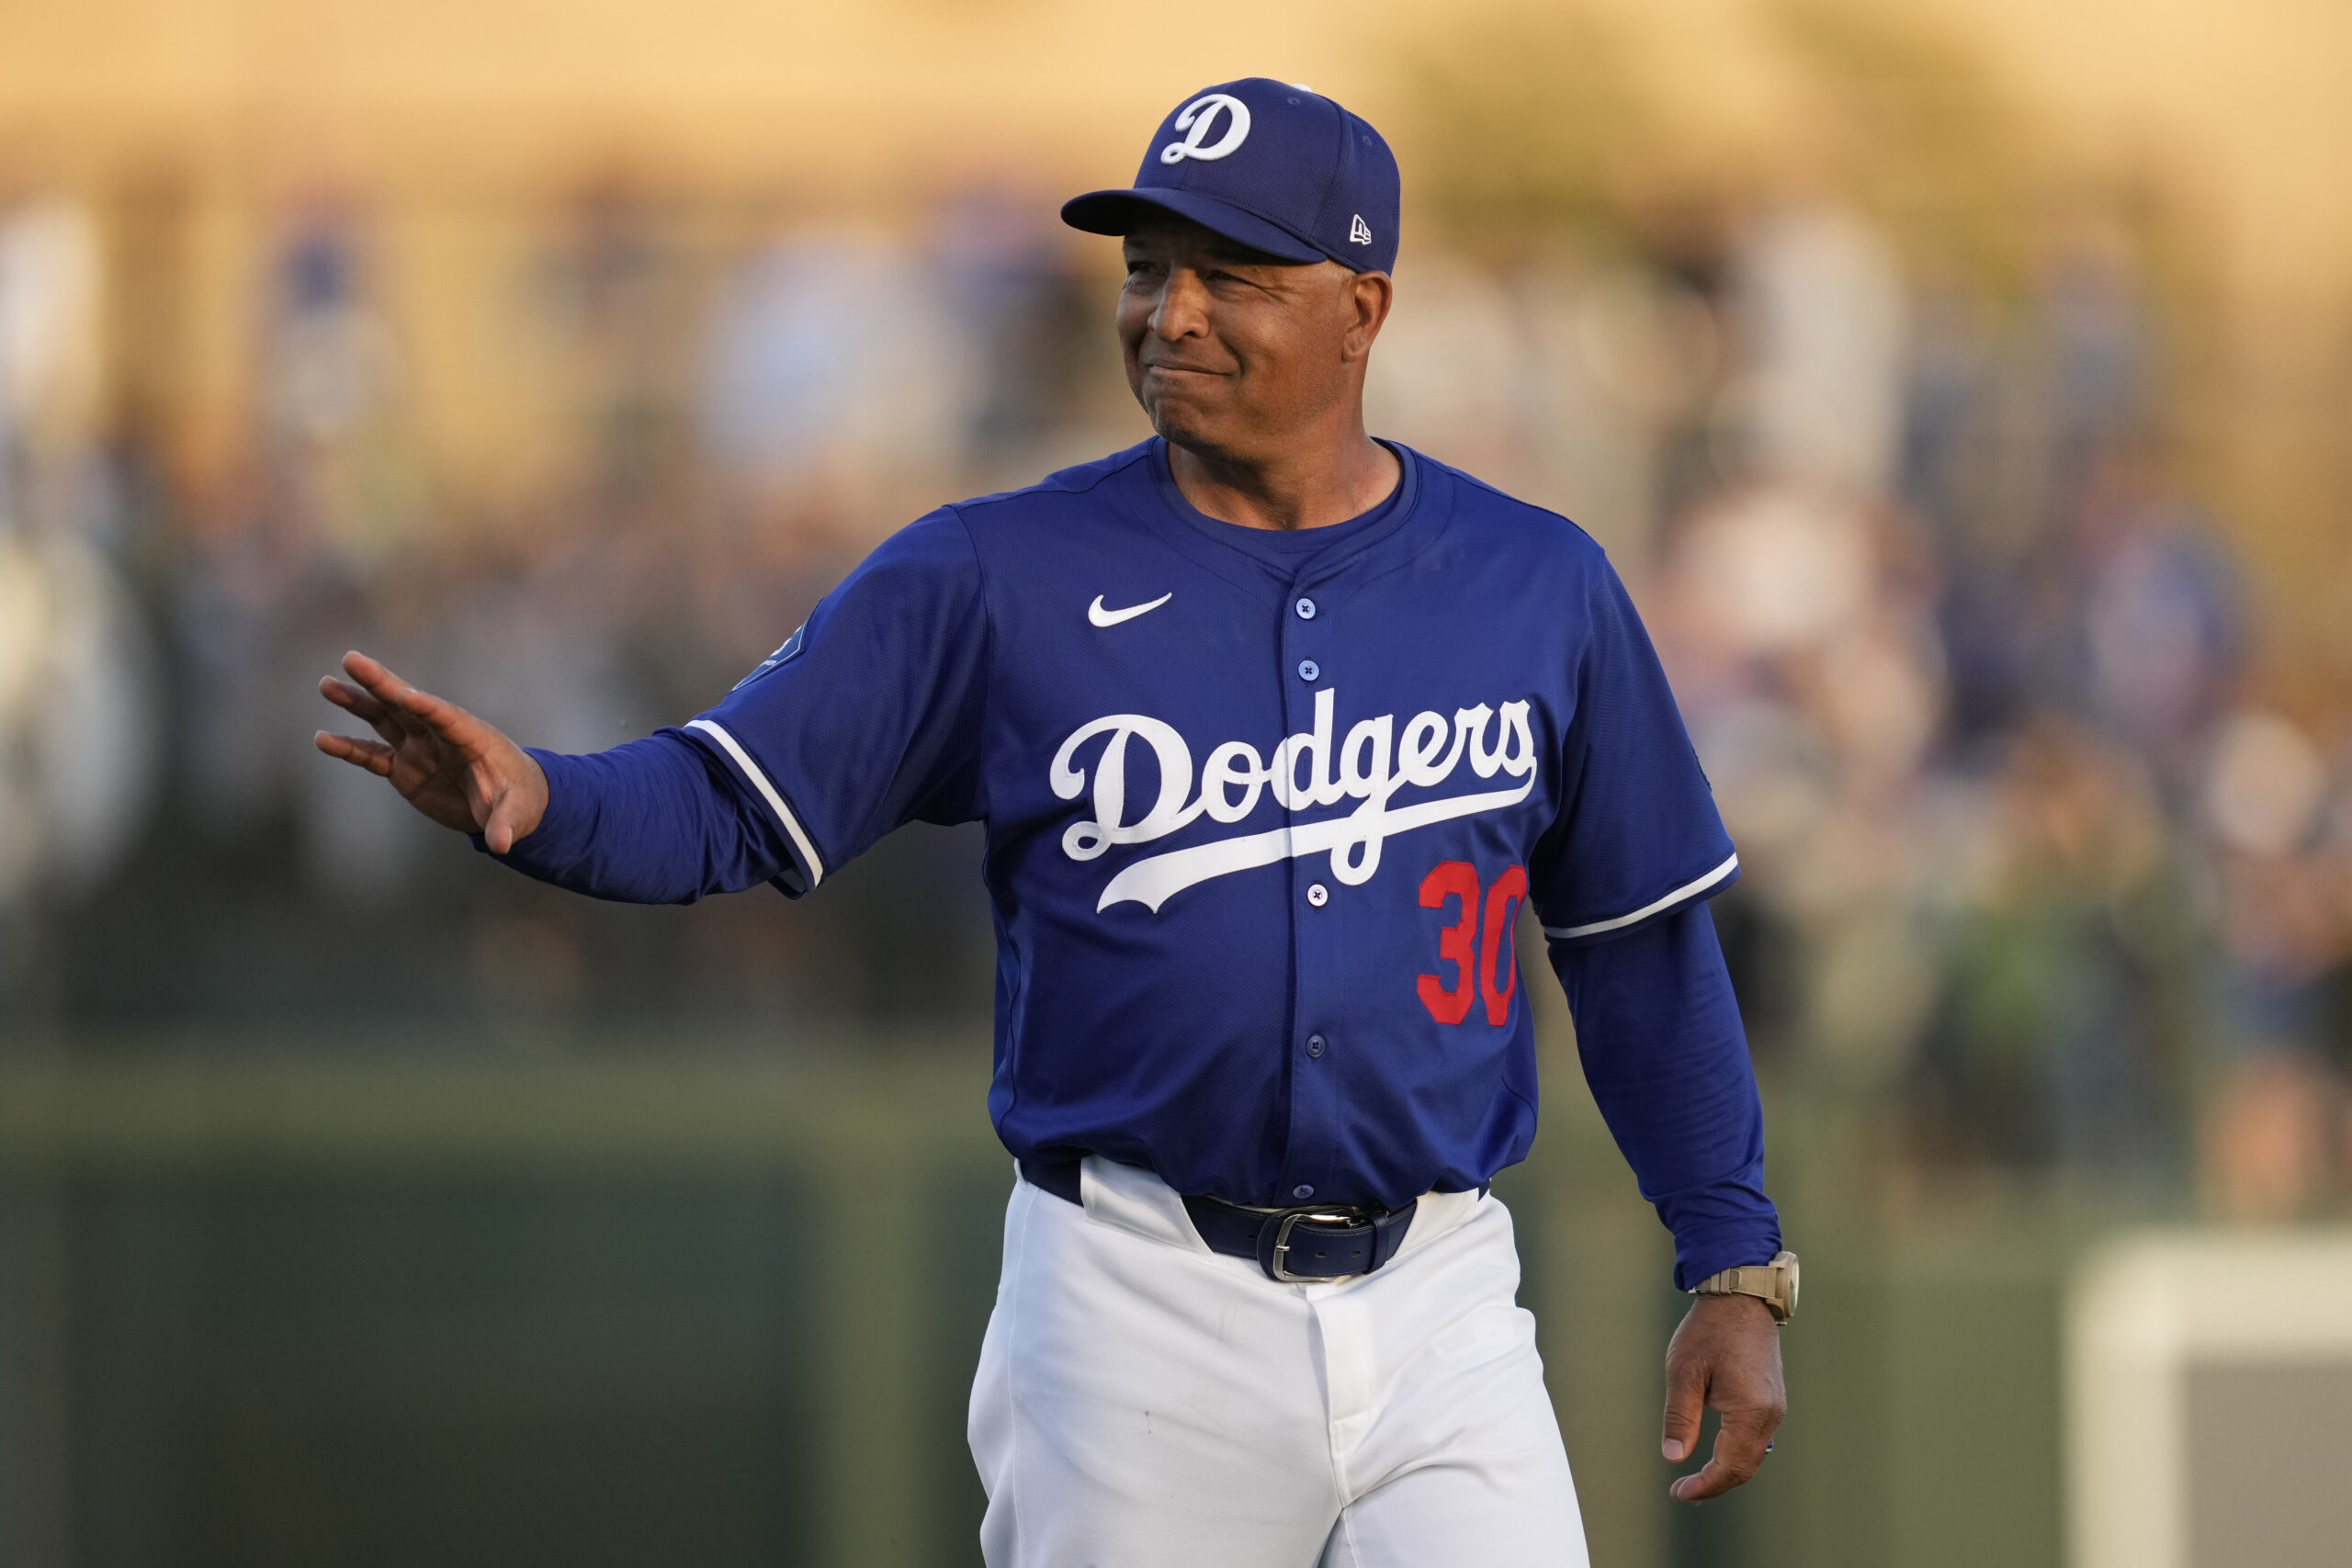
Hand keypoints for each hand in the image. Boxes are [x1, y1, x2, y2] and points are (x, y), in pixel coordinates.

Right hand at [314, 650, 548, 852]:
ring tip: (326, 684)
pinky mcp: (404, 767)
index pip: (445, 716)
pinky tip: (323, 739)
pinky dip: (348, 748)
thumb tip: (502, 844)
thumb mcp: (517, 812)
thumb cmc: (518, 799)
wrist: (505, 803)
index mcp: (471, 736)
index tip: (400, 692)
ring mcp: (419, 749)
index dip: (424, 705)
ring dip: (357, 702)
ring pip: (384, 720)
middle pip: (406, 704)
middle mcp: (440, 736)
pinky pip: (372, 755)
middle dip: (380, 682)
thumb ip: (506, 823)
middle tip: (351, 659)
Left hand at [1661, 1292, 1785, 1501]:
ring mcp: (1776, 1407)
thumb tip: (1674, 1457)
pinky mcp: (1773, 1399)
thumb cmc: (1708, 1330)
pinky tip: (1716, 1454)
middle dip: (1715, 1485)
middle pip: (1744, 1467)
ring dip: (1726, 1471)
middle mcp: (1770, 1414)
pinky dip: (1736, 1453)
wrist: (1740, 1297)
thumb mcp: (1683, 1372)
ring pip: (1753, 1455)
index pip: (1729, 1466)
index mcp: (1750, 1410)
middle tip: (1683, 1493)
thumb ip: (1680, 1417)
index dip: (1704, 1485)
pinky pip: (1756, 1439)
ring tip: (1696, 1480)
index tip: (1678, 1493)